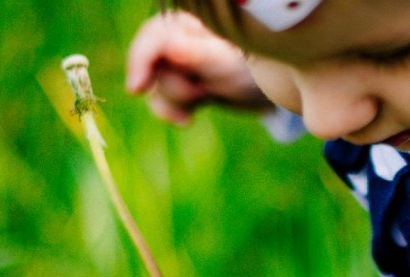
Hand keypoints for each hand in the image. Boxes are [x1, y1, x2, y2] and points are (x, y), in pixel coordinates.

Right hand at [125, 11, 271, 123]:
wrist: (272, 91)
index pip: (151, 37)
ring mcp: (177, 63)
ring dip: (177, 101)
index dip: (140, 60)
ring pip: (155, 86)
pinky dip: (172, 112)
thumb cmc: (251, 68)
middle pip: (152, 66)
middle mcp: (176, 39)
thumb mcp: (224, 62)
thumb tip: (169, 47)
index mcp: (185, 24)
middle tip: (204, 91)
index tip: (137, 89)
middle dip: (174, 86)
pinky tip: (188, 119)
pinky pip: (162, 100)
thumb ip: (196, 54)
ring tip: (206, 97)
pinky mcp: (182, 83)